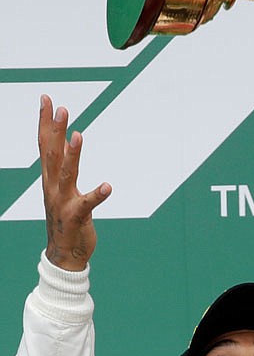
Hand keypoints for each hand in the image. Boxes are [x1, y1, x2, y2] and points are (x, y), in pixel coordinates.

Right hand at [39, 95, 111, 270]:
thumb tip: (71, 141)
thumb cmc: (66, 220)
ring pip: (66, 175)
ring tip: (79, 136)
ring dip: (73, 155)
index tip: (46, 100)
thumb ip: (65, 167)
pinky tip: (108, 186)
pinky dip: (97, 195)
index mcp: (50, 180)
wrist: (64, 255)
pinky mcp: (76, 217)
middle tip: (60, 107)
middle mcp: (53, 188)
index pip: (45, 146)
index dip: (44, 123)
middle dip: (54, 130)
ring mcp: (63, 203)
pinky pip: (87, 204)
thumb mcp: (64, 190)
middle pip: (51, 154)